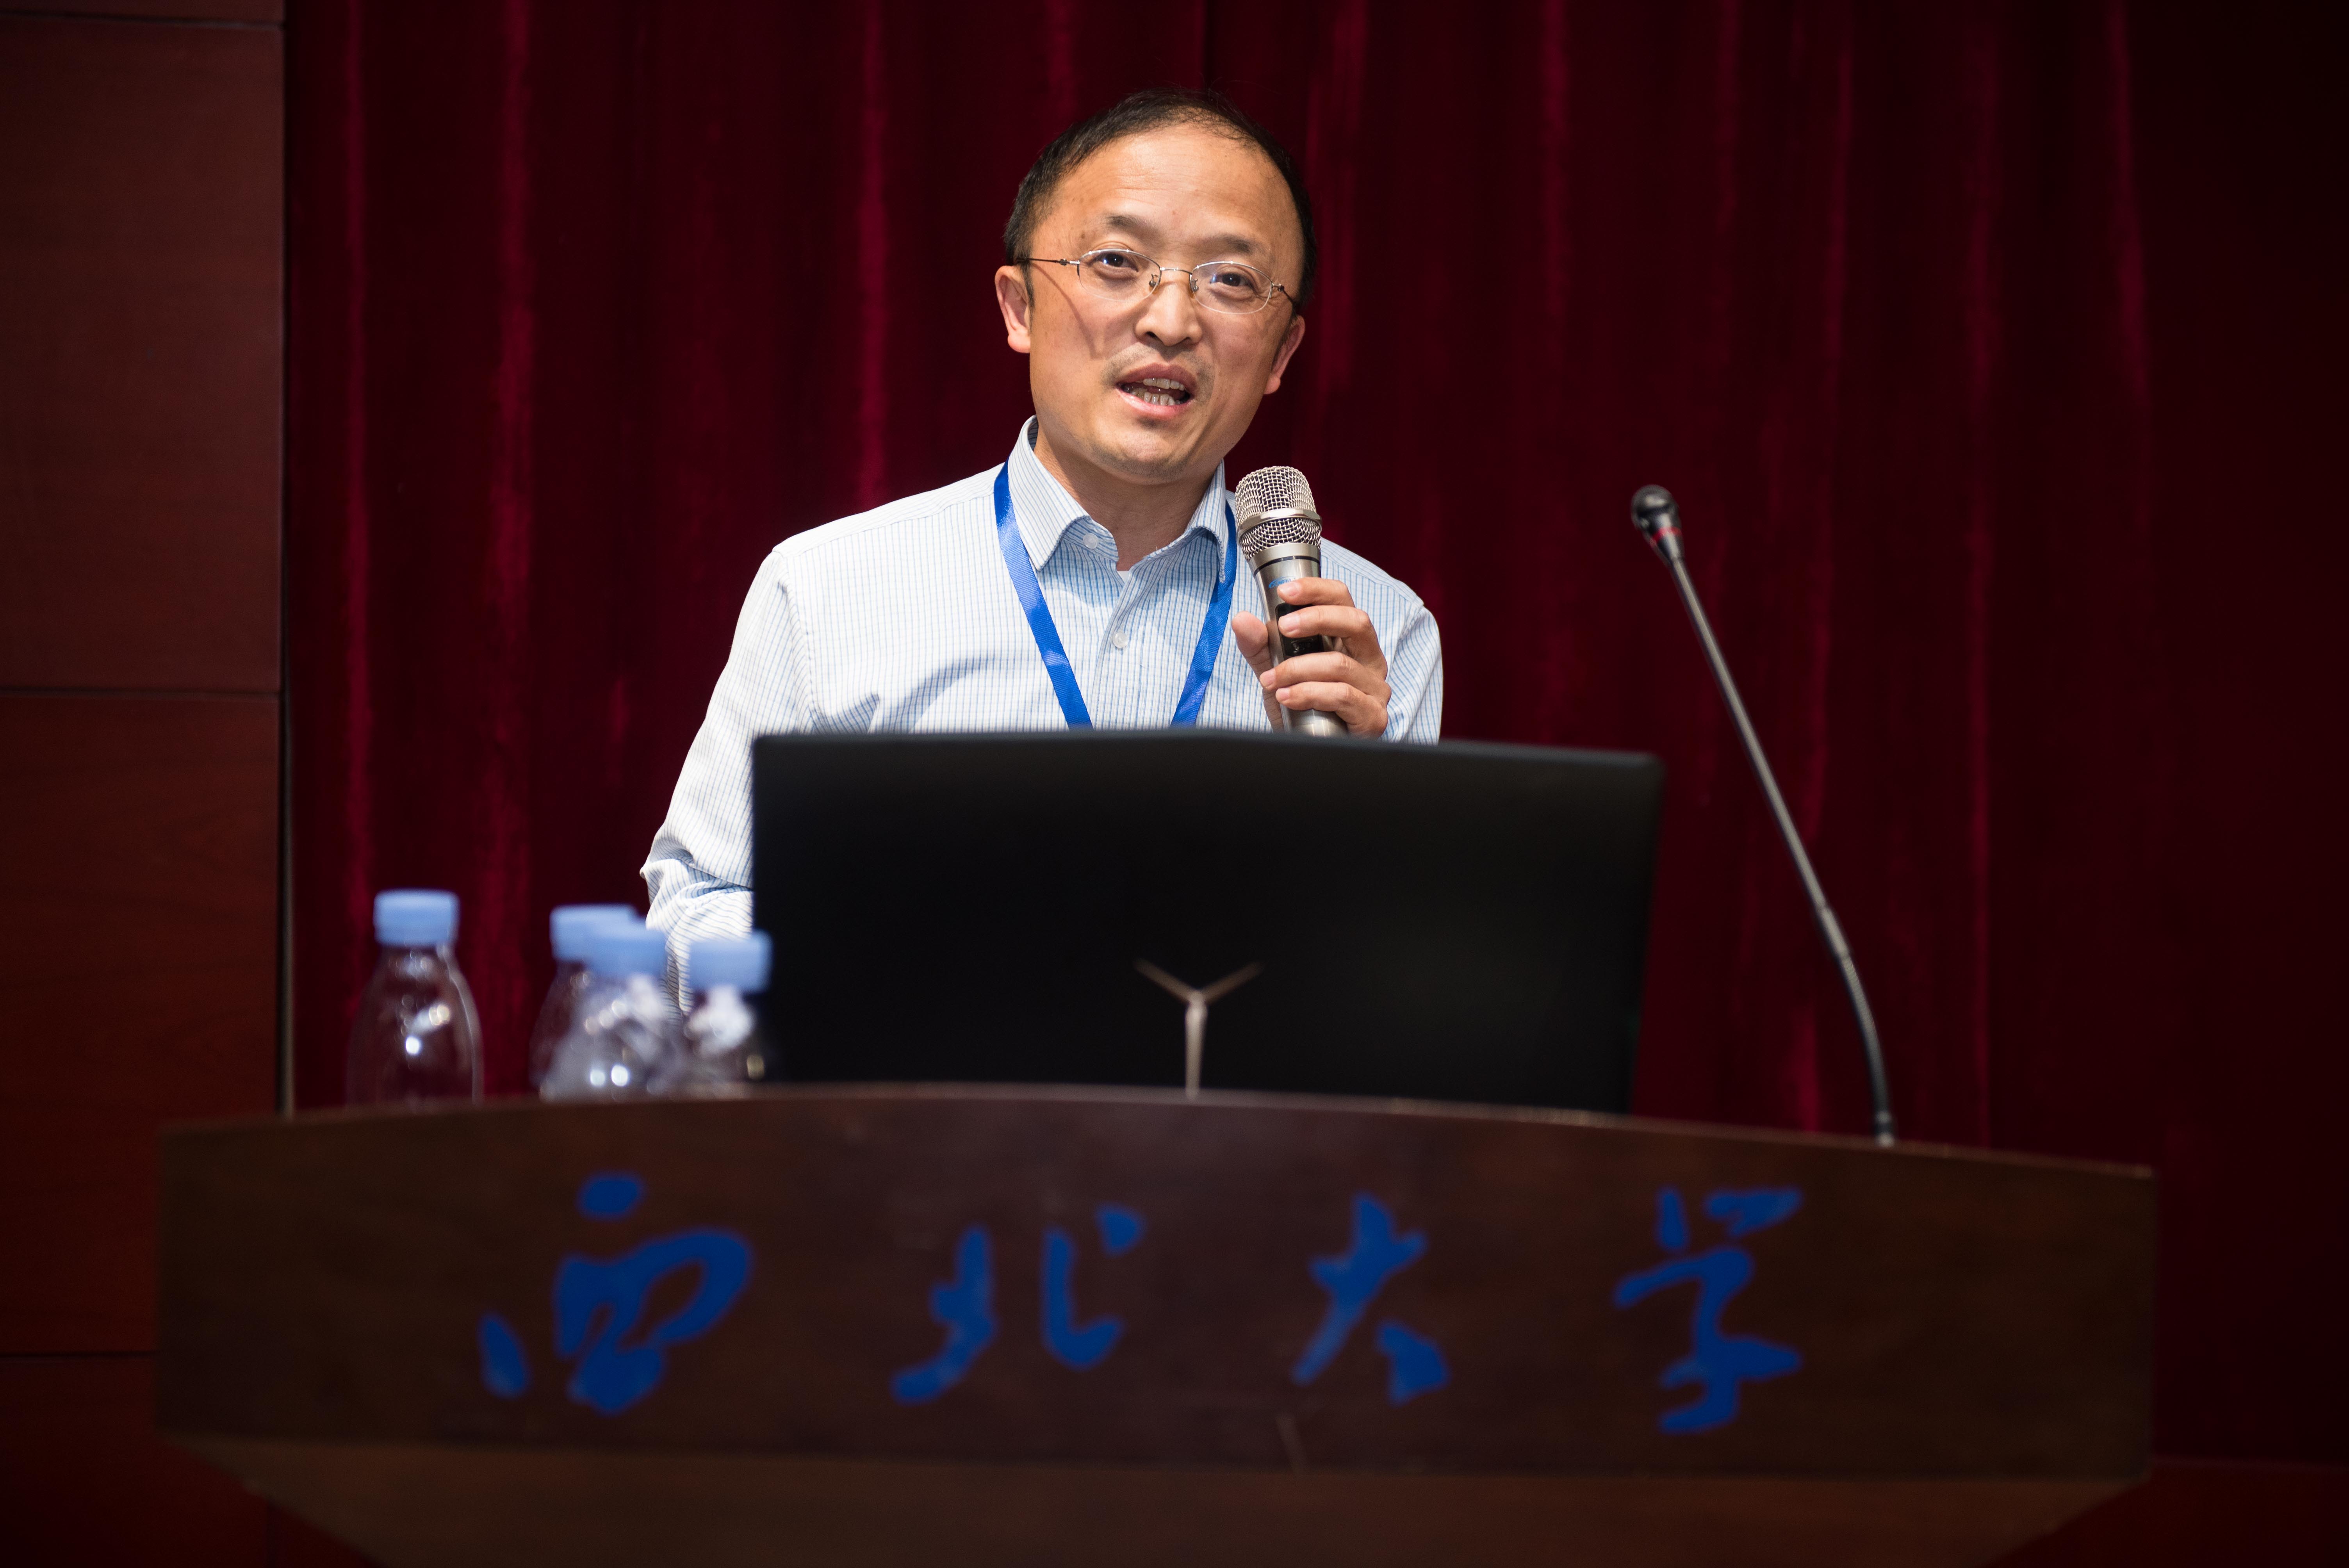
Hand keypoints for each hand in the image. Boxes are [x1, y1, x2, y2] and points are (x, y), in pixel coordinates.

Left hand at [1230, 577, 1391, 736]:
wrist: (1305, 749)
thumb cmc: (1300, 708)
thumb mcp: (1275, 671)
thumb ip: (1259, 646)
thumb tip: (1242, 620)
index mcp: (1350, 641)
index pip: (1343, 600)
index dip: (1316, 590)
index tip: (1284, 592)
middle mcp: (1369, 660)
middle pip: (1356, 622)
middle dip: (1316, 619)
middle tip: (1283, 627)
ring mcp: (1375, 689)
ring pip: (1341, 665)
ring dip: (1299, 669)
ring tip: (1271, 680)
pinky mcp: (1373, 717)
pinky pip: (1343, 696)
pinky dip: (1310, 693)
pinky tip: (1287, 697)